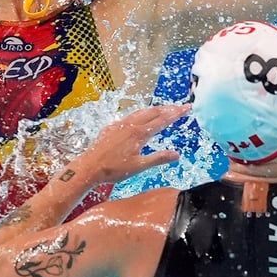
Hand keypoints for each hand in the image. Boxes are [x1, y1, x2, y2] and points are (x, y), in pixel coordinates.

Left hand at [71, 104, 186, 185]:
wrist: (89, 167)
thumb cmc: (114, 169)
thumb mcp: (139, 166)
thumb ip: (159, 158)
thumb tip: (177, 154)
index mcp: (140, 133)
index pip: (163, 120)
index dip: (176, 113)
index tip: (187, 107)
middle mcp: (131, 125)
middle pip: (153, 112)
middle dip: (168, 108)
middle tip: (180, 107)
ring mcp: (120, 125)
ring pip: (141, 112)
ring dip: (155, 109)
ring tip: (164, 109)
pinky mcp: (112, 127)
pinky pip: (130, 116)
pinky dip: (141, 114)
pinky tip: (139, 119)